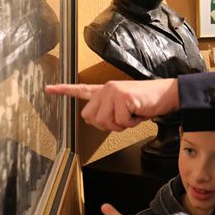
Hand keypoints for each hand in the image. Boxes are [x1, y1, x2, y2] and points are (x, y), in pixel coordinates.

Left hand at [45, 79, 178, 130]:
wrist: (166, 94)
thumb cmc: (147, 102)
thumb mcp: (125, 107)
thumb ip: (109, 112)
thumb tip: (99, 121)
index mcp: (106, 90)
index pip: (81, 90)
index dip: (64, 90)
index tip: (48, 89)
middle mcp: (107, 89)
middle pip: (91, 118)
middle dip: (107, 124)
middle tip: (123, 118)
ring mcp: (113, 92)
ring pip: (105, 122)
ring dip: (121, 124)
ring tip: (132, 114)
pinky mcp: (123, 97)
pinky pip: (121, 121)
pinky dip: (132, 123)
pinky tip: (138, 112)